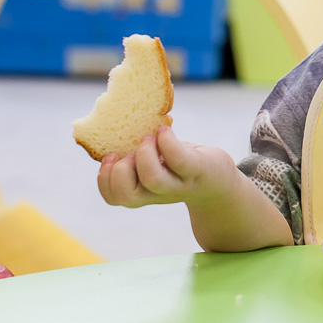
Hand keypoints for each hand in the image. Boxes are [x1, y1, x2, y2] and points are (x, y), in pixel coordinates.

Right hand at [98, 125, 237, 208]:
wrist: (218, 177)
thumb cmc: (179, 164)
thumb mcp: (156, 160)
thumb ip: (136, 152)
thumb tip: (115, 124)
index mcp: (143, 191)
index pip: (115, 198)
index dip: (104, 180)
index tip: (109, 157)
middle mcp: (159, 192)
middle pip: (128, 196)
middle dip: (119, 173)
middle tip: (127, 152)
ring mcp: (180, 183)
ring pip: (153, 180)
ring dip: (144, 155)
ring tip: (148, 138)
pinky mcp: (198, 169)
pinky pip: (179, 159)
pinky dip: (167, 142)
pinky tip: (164, 130)